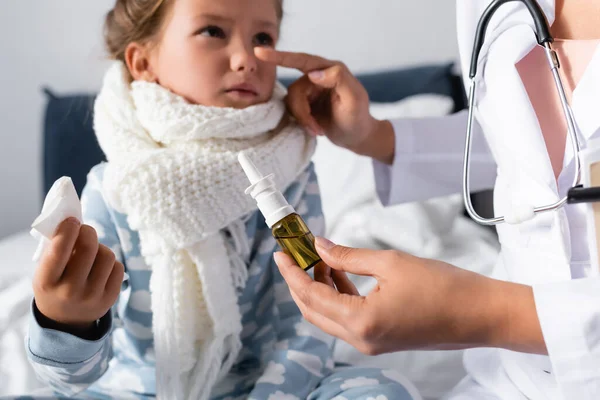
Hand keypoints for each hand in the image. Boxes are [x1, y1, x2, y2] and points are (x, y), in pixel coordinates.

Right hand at [33, 218, 123, 334]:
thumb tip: (75, 220)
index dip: (68, 230)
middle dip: (88, 232)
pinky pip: (118, 267)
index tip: (73, 221)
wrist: (65, 320)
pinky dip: (110, 261)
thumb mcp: (45, 271)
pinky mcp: (110, 298)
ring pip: (107, 255)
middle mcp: (70, 292)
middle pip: (89, 248)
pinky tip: (99, 266)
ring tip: (91, 252)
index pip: (59, 250)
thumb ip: (56, 248)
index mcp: (47, 282)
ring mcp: (92, 296)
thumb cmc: (54, 285)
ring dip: (100, 247)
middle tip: (84, 230)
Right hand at [255, 48, 394, 164]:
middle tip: (316, 129)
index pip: (302, 60)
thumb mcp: (354, 98)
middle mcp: (318, 77)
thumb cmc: (359, 117)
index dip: (280, 56)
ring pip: (292, 101)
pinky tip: (315, 129)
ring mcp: (310, 91)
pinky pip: (292, 110)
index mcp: (330, 70)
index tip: (260, 52)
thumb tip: (312, 73)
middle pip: (296, 90)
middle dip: (302, 112)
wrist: (357, 137)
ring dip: (303, 119)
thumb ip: (338, 79)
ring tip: (317, 130)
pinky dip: (302, 122)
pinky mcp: (305, 104)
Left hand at [274, 237, 546, 355]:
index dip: (292, 273)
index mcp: (361, 322)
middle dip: (300, 282)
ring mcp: (371, 343)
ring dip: (319, 288)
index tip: (280, 253)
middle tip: (295, 254)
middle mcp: (361, 339)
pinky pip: (347, 318)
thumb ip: (348, 256)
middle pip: (314, 311)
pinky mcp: (381, 339)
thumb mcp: (390, 262)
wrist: (480, 313)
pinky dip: (338, 297)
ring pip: (329, 316)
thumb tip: (320, 247)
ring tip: (319, 258)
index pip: (311, 297)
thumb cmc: (443, 286)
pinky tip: (339, 273)